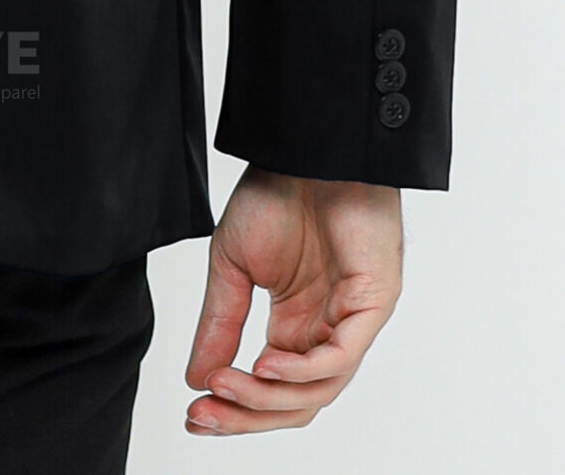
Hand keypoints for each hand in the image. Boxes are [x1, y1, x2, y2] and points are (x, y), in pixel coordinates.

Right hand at [183, 169, 400, 434]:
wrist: (307, 149)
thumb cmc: (276, 194)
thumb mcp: (232, 265)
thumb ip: (220, 323)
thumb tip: (196, 378)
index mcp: (295, 324)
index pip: (270, 388)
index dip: (234, 408)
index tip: (191, 413)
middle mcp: (325, 331)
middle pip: (294, 402)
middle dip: (246, 415)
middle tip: (202, 416)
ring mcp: (352, 322)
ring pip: (317, 389)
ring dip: (268, 397)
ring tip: (225, 385)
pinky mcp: (373, 305)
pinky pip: (341, 357)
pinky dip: (303, 371)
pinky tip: (264, 365)